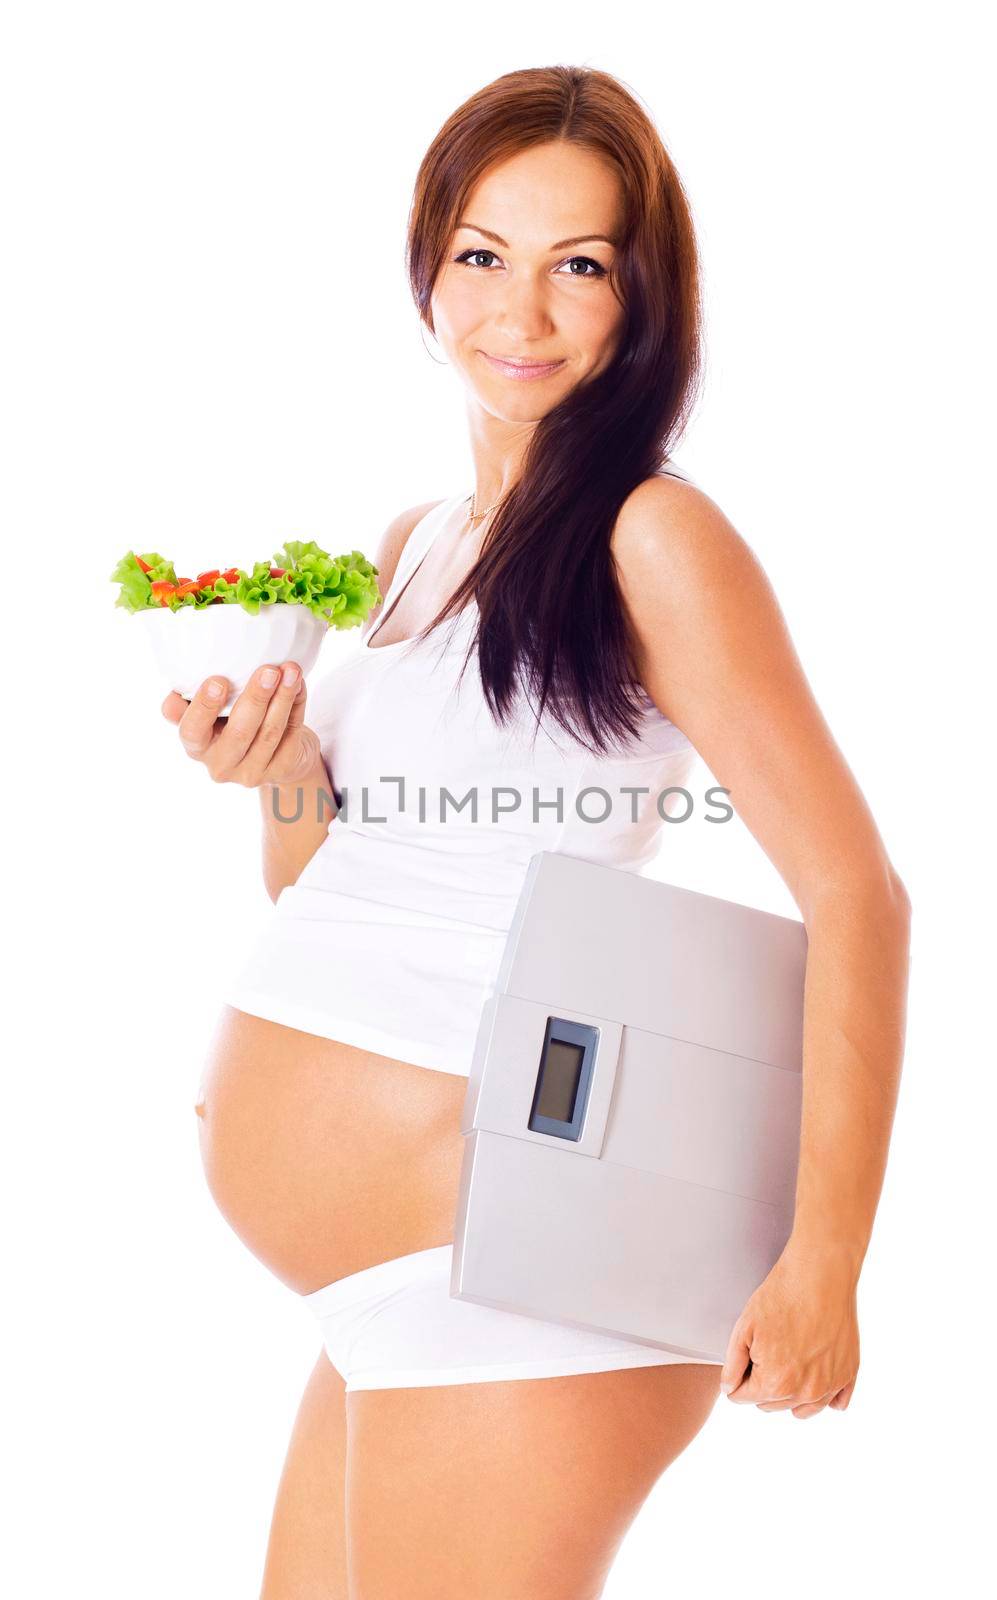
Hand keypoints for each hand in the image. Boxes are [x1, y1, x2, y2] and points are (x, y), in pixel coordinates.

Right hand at [161, 661, 321, 787]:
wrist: (272, 753)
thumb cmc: (232, 721)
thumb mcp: (208, 712)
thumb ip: (192, 698)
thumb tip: (185, 679)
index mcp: (196, 747)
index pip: (191, 731)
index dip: (204, 707)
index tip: (218, 681)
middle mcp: (221, 764)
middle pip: (239, 732)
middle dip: (255, 698)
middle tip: (268, 671)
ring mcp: (252, 772)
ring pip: (269, 732)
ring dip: (282, 697)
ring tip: (290, 671)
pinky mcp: (281, 769)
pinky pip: (291, 733)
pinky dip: (297, 705)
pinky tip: (299, 684)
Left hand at [719, 1238, 859, 1417]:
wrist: (820, 1275)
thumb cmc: (780, 1297)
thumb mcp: (744, 1327)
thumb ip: (733, 1365)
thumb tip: (729, 1390)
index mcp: (775, 1383)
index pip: (743, 1397)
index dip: (739, 1376)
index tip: (746, 1355)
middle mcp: (805, 1392)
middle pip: (770, 1405)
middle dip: (762, 1384)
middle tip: (766, 1351)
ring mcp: (830, 1385)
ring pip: (801, 1408)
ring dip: (789, 1393)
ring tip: (788, 1361)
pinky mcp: (849, 1375)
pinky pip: (833, 1402)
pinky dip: (822, 1395)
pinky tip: (814, 1374)